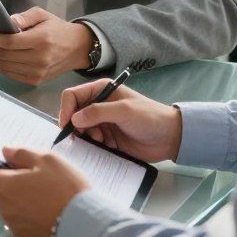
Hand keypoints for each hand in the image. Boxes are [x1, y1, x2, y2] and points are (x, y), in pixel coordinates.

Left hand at [0, 7, 92, 84]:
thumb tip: (8, 21)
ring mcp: (38, 72)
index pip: (10, 42)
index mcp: (42, 40)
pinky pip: (11, 74)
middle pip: (4, 56)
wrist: (77, 48)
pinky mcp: (36, 80)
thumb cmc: (57, 28)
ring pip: (5, 67)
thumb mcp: (42, 15)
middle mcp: (40, 59)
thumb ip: (24, 17)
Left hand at [0, 148, 90, 236]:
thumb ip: (21, 154)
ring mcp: (14, 225)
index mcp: (5, 186)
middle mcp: (4, 207)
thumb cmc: (64, 188)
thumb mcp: (47, 160)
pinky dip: (28, 216)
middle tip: (35, 179)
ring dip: (20, 200)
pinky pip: (21, 222)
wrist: (84, 227)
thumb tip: (4, 152)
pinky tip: (47, 214)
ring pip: (11, 207)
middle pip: (0, 191)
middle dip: (12, 183)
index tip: (6, 164)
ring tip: (44, 197)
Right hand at [59, 80, 182, 162]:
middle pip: (73, 113)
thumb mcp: (124, 111)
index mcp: (101, 90)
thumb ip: (98, 112)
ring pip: (80, 129)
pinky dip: (95, 145)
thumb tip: (74, 119)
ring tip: (103, 141)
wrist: (170, 138)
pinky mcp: (107, 137)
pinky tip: (109, 145)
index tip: (66, 125)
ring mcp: (102, 121)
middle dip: (77, 126)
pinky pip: (91, 141)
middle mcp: (98, 104)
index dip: (66, 109)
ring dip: (87, 136)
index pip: (72, 95)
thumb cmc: (149, 117)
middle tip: (89, 136)